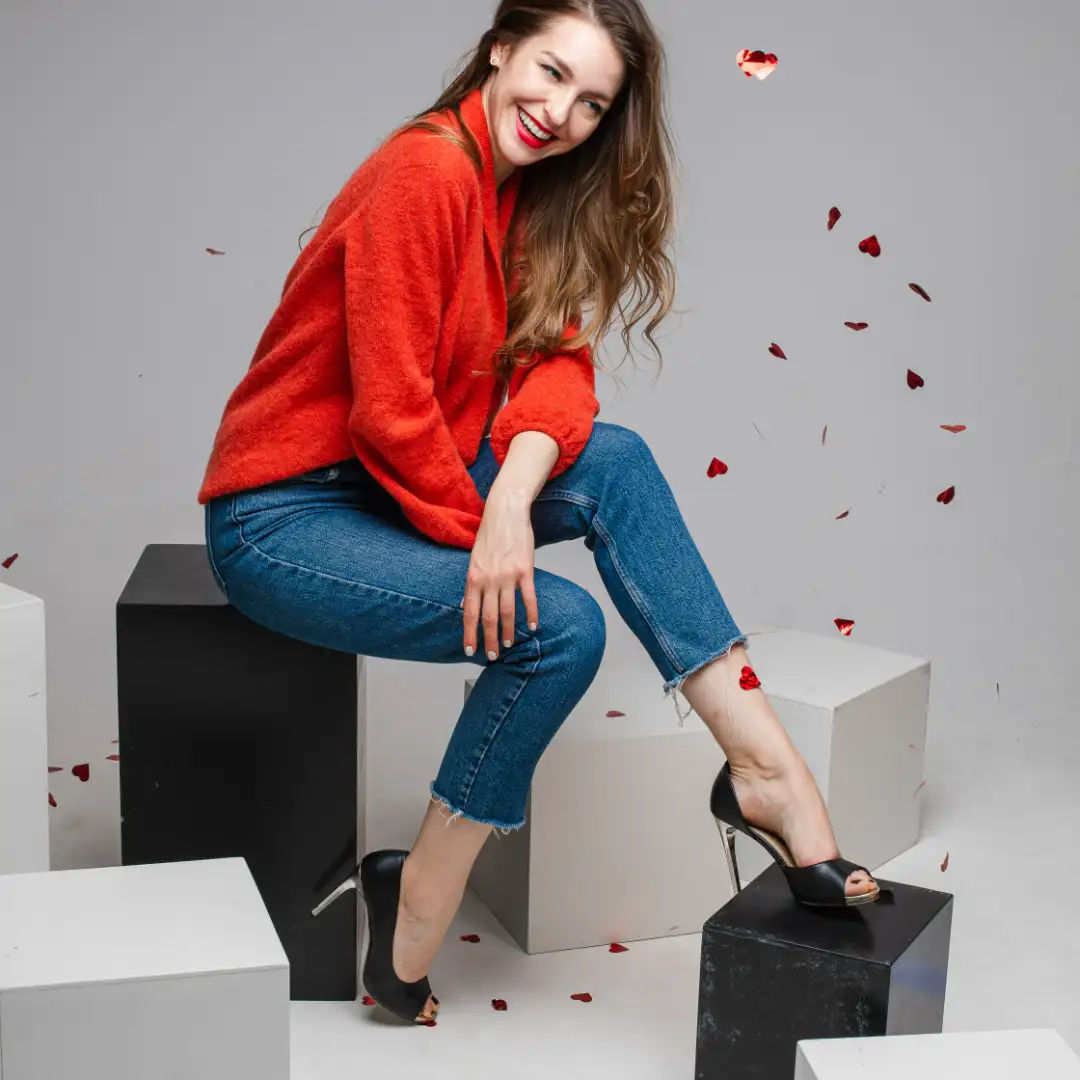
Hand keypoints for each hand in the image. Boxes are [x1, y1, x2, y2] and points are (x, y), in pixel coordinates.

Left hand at [463, 490, 538, 660]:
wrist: (506, 512)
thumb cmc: (490, 535)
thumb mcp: (474, 559)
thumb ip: (473, 583)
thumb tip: (468, 606)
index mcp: (473, 577)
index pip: (469, 612)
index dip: (470, 633)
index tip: (470, 649)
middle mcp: (489, 579)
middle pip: (489, 617)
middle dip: (489, 639)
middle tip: (491, 655)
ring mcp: (507, 576)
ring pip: (508, 612)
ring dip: (508, 632)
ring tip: (509, 645)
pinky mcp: (526, 571)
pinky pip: (528, 598)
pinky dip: (531, 614)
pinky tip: (533, 626)